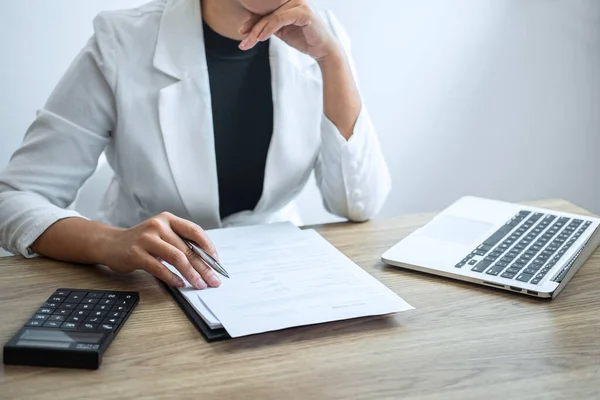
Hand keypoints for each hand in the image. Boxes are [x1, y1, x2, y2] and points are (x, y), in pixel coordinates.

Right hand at [102, 212, 220, 289]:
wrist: (110, 244)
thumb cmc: (141, 241)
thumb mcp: (162, 235)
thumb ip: (180, 242)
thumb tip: (205, 261)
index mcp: (168, 219)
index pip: (194, 231)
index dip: (208, 246)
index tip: (216, 261)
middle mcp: (159, 225)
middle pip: (188, 248)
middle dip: (204, 267)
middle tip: (213, 280)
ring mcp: (147, 239)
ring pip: (177, 257)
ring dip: (191, 274)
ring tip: (199, 284)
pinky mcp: (137, 253)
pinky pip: (160, 267)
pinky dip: (172, 277)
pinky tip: (180, 284)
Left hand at [238, 0, 340, 61]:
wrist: (323, 50)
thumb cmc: (304, 40)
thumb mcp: (282, 31)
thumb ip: (270, 25)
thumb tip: (250, 25)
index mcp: (289, 2)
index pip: (266, 10)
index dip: (252, 21)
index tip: (241, 33)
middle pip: (267, 13)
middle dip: (253, 28)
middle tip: (242, 41)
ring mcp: (299, 4)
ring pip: (272, 17)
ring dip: (258, 31)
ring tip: (248, 43)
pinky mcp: (304, 12)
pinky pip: (280, 19)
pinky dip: (269, 29)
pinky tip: (261, 38)